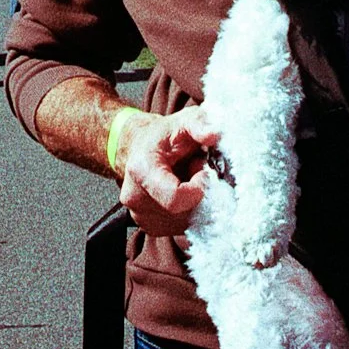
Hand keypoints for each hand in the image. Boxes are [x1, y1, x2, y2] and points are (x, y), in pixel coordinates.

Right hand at [117, 106, 221, 237]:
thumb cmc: (164, 136)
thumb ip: (199, 123)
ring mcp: (141, 216)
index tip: (203, 172)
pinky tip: (183, 193)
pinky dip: (189, 212)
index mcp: (141, 171)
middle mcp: (135, 198)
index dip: (198, 188)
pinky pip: (181, 228)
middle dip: (199, 193)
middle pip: (184, 212)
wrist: (141, 148)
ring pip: (185, 222)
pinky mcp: (150, 227)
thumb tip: (214, 134)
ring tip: (187, 179)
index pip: (175, 198)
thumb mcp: (184, 121)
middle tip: (194, 170)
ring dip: (195, 203)